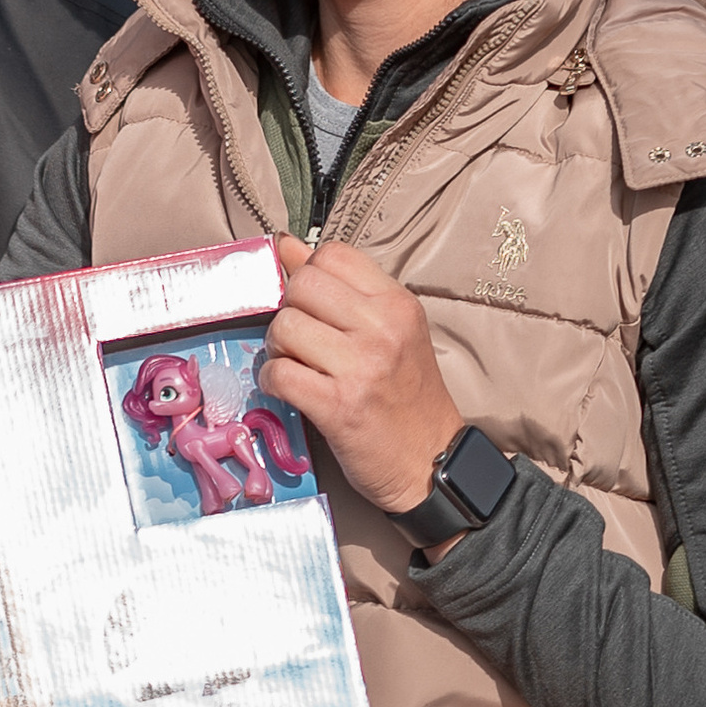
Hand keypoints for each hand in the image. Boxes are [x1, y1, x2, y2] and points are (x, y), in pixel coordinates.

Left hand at [261, 236, 462, 522]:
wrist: (432, 462)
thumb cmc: (408, 396)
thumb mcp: (390, 331)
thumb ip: (342, 288)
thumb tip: (287, 245)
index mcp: (397, 304)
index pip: (332, 255)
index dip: (308, 274)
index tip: (313, 304)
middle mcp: (382, 328)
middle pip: (302, 286)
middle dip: (289, 311)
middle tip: (302, 340)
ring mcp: (361, 367)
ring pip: (284, 327)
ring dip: (278, 348)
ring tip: (298, 365)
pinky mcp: (338, 406)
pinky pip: (279, 373)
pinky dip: (273, 381)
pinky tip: (290, 389)